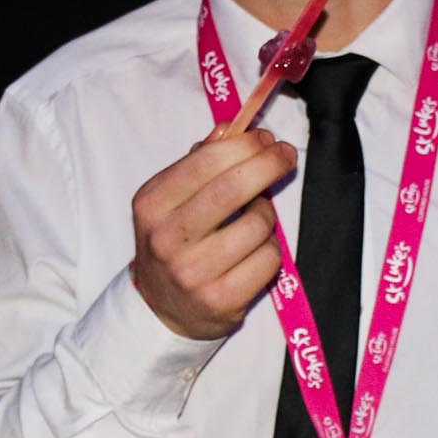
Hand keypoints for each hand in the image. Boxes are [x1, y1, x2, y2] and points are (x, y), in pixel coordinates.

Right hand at [130, 129, 296, 338]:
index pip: (205, 162)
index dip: (244, 145)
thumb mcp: (170, 199)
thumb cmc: (173, 241)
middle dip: (269, 164)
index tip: (267, 138)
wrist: (162, 308)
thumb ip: (198, 162)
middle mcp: (167, 239)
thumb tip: (231, 128)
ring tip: (255, 220)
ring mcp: (193, 272)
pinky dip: (270, 249)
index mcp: (151, 205)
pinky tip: (255, 251)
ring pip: (258, 224)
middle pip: (233, 188)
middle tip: (286, 155)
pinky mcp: (221, 299)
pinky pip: (269, 259)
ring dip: (267, 214)